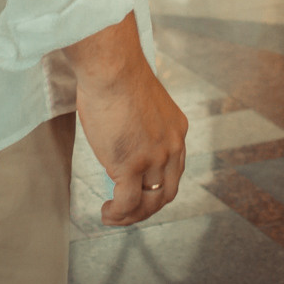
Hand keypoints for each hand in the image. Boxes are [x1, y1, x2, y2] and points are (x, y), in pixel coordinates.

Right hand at [63, 13, 187, 225]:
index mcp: (177, 129)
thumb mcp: (139, 105)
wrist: (111, 67)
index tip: (139, 190)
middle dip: (147, 208)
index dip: (157, 186)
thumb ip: (139, 128)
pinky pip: (127, 202)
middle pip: (167, 192)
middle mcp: (173, 146)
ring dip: (130, 216)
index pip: (174, 169)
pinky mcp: (133, 164)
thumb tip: (122, 144)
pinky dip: (117, 214)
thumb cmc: (116, 76)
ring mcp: (155, 157)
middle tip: (127, 212)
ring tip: (113, 216)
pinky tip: (106, 212)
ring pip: (148, 203)